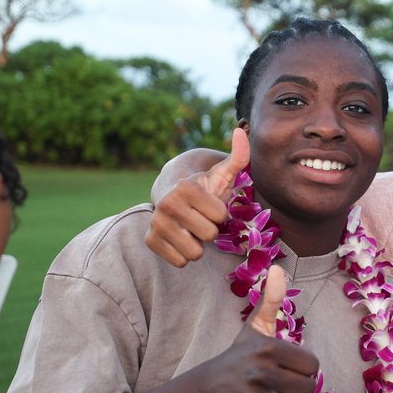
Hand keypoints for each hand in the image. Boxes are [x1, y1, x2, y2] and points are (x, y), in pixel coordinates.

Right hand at [146, 130, 249, 265]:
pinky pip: (180, 262)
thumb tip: (242, 130)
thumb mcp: (223, 173)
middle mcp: (167, 204)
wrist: (172, 196)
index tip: (212, 205)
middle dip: (210, 229)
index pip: (220, 216)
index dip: (221, 213)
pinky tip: (181, 239)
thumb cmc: (205, 188)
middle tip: (202, 218)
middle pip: (208, 235)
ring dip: (198, 244)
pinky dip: (184, 255)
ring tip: (192, 229)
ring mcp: (156, 223)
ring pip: (194, 253)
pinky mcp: (150, 240)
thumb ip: (238, 156)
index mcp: (186, 188)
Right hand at [186, 266, 316, 392]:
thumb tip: (278, 267)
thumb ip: (271, 300)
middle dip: (299, 388)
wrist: (206, 389)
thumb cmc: (239, 357)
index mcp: (267, 348)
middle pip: (308, 389)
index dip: (304, 368)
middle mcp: (259, 373)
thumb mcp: (255, 327)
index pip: (312, 365)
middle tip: (283, 384)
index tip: (289, 367)